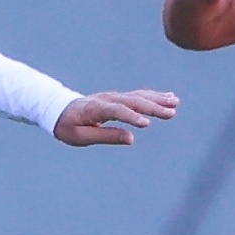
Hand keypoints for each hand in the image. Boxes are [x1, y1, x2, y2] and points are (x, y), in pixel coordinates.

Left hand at [53, 89, 179, 146]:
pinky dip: (154, 96)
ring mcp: (113, 96)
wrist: (59, 110)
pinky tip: (169, 97)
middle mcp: (107, 99)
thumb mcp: (81, 137)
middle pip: (133, 101)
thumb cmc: (68, 126)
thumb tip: (131, 138)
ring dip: (158, 99)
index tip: (147, 124)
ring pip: (138, 96)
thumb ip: (106, 136)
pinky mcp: (118, 98)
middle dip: (153, 107)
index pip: (117, 111)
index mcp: (96, 108)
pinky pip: (138, 95)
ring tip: (175, 103)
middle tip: (171, 112)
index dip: (132, 117)